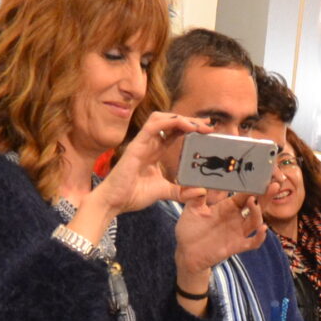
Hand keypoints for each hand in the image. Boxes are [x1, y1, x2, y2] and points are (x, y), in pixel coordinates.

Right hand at [90, 113, 209, 217]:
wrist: (113, 202)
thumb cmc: (132, 195)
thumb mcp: (163, 192)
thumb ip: (180, 191)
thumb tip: (200, 191)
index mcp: (154, 151)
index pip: (174, 132)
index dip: (190, 128)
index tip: (207, 131)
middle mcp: (148, 143)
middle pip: (169, 121)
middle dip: (189, 120)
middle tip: (207, 126)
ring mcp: (142, 142)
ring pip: (160, 118)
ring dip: (181, 118)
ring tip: (197, 125)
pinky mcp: (136, 145)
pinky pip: (152, 126)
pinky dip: (169, 122)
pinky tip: (185, 126)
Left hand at [173, 190, 265, 285]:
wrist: (186, 252)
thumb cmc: (189, 228)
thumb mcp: (191, 209)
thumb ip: (196, 197)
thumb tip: (199, 185)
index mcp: (228, 206)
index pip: (245, 194)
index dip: (254, 186)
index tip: (262, 177)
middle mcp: (236, 218)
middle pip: (256, 205)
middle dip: (265, 196)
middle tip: (273, 185)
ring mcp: (237, 232)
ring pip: (255, 221)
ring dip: (258, 212)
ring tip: (254, 202)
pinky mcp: (236, 246)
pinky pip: (252, 243)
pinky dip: (259, 237)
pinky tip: (263, 229)